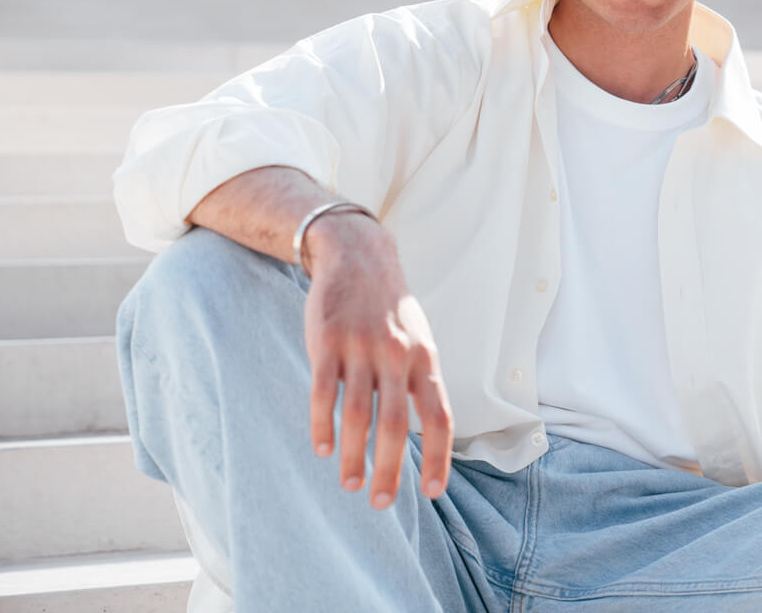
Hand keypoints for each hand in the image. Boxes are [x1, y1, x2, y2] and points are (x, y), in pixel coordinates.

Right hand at [301, 213, 453, 507]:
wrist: (358, 257)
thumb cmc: (391, 311)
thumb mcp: (419, 340)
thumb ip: (421, 382)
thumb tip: (429, 435)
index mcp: (425, 359)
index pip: (439, 416)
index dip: (440, 455)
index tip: (432, 491)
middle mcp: (397, 355)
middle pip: (396, 425)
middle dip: (390, 469)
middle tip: (380, 502)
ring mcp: (361, 348)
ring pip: (358, 414)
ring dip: (352, 455)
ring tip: (349, 484)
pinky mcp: (327, 342)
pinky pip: (324, 392)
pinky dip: (322, 425)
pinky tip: (321, 449)